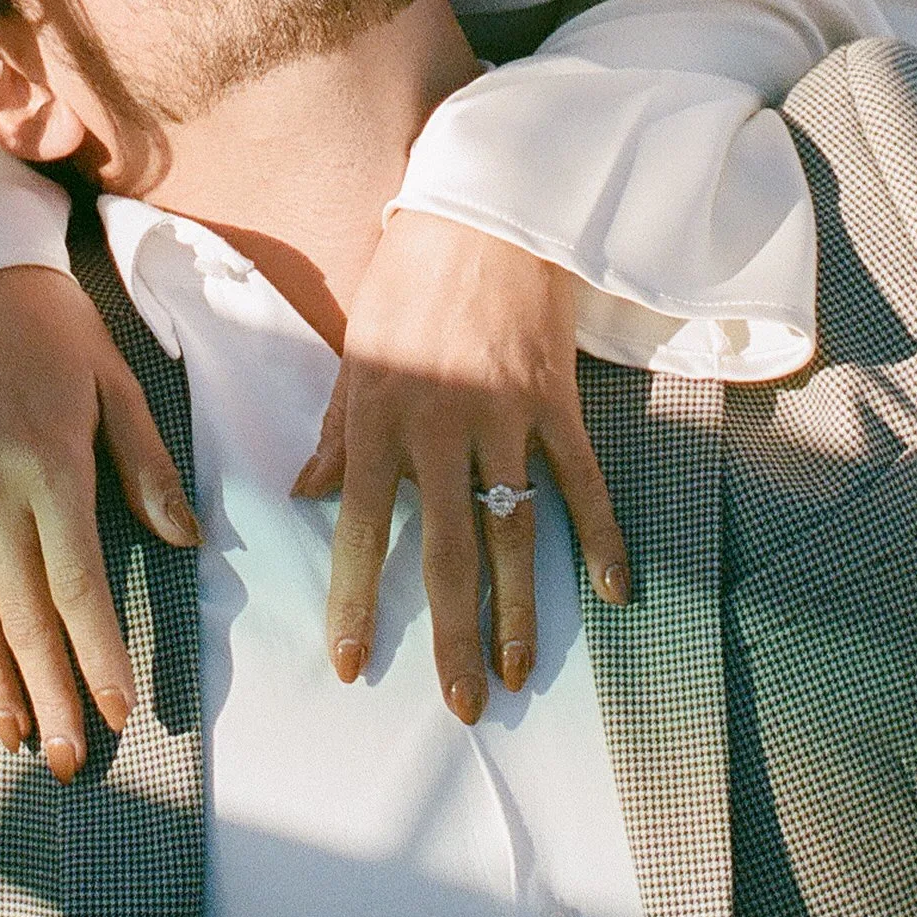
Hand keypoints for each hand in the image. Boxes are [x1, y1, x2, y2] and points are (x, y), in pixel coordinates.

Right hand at [0, 265, 200, 777]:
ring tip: (19, 736)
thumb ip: (149, 467)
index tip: (121, 710)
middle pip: (22, 615)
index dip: (99, 654)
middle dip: (51, 693)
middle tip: (71, 759)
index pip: (78, 586)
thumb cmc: (55, 331)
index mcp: (52, 469)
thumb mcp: (118, 384)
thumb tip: (187, 543)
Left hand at [292, 210, 629, 720]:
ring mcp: (502, 417)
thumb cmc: (409, 281)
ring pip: (514, 532)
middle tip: (462, 706)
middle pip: (445, 552)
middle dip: (452, 636)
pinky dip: (600, 537)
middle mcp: (437, 428)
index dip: (354, 603)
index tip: (352, 667)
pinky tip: (612, 592)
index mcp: (375, 418)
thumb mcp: (355, 352)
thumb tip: (304, 497)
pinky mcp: (554, 401)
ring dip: (521, 609)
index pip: (356, 529)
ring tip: (522, 674)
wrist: (482, 209)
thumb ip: (334, 432)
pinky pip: (581, 482)